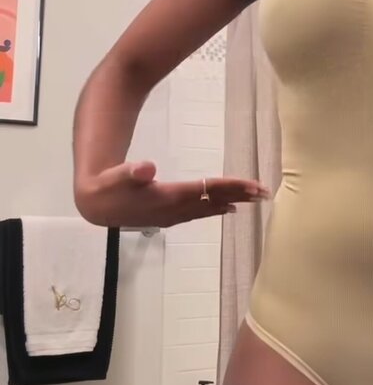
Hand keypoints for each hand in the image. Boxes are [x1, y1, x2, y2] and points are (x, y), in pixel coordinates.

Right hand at [75, 160, 271, 228]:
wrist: (94, 205)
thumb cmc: (106, 186)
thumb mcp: (116, 175)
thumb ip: (131, 172)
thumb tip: (145, 168)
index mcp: (169, 197)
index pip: (209, 190)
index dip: (233, 187)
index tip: (255, 185)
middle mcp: (175, 209)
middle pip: (214, 201)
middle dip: (240, 196)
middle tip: (265, 193)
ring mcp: (172, 215)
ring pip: (208, 209)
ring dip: (230, 203)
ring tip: (251, 201)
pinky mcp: (167, 216)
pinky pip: (198, 213)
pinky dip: (214, 209)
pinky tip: (223, 209)